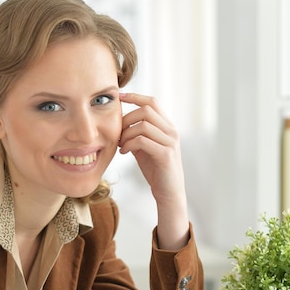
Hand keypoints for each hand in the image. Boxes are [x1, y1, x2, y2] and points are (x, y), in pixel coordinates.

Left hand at [119, 92, 189, 249]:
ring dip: (126, 133)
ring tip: (120, 145)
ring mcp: (170, 142)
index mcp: (167, 127)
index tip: (119, 97)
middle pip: (146, 110)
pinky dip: (129, 144)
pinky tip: (124, 152)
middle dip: (126, 119)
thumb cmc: (155, 170)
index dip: (135, 96)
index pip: (152, 102)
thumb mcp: (145, 148)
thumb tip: (121, 122)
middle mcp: (171, 131)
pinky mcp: (165, 155)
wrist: (168, 192)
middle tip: (118, 133)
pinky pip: (142, 141)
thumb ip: (137, 133)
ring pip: (143, 125)